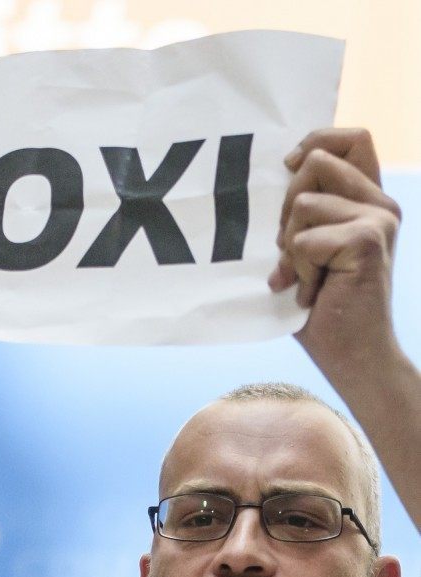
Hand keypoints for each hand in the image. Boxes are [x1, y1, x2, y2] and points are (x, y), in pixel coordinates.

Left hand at [269, 128, 401, 373]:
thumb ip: (303, 214)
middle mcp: (381, 204)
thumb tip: (275, 177)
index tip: (289, 167)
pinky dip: (298, 271)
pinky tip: (312, 294)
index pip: (352, 139)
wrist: (353, 357)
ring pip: (303, 205)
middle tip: (293, 254)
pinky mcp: (367, 241)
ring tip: (306, 279)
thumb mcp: (307, 252)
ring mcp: (378, 219)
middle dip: (287, 208)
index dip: (316, 141)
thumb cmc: (323, 310)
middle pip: (316, 163)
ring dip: (290, 248)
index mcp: (369, 202)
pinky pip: (304, 241)